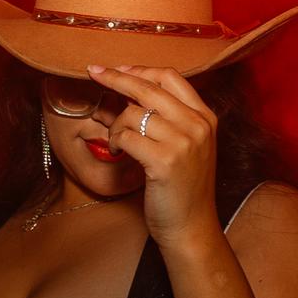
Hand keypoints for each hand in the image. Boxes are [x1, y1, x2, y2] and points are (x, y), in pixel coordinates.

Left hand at [86, 64, 221, 249]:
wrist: (192, 227)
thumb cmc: (183, 187)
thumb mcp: (188, 145)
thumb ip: (170, 117)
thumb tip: (131, 87)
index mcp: (205, 117)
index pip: (170, 77)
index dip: (140, 69)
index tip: (118, 69)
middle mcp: (197, 125)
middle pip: (148, 87)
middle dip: (115, 77)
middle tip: (93, 73)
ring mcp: (183, 142)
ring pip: (132, 113)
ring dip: (116, 125)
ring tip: (117, 142)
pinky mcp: (164, 161)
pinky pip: (126, 136)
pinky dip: (114, 142)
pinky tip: (117, 153)